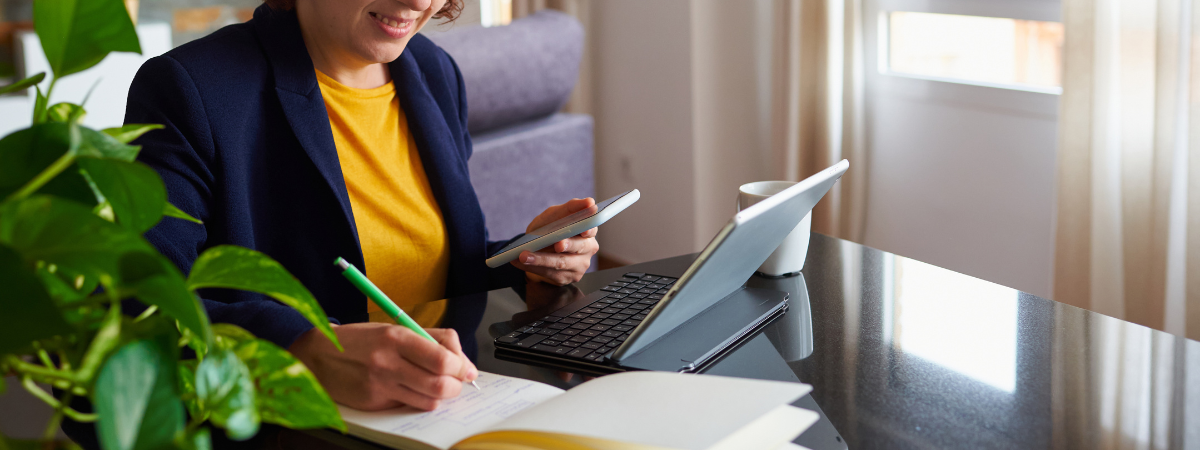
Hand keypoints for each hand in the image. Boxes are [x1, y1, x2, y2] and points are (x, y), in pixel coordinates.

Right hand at [288, 323, 477, 410]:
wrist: (318, 354)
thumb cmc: (360, 341)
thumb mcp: (394, 328)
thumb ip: (431, 341)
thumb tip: (463, 362)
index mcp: (397, 337)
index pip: (443, 358)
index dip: (462, 367)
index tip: (466, 369)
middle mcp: (389, 361)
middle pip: (441, 383)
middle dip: (457, 385)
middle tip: (457, 382)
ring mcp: (380, 384)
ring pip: (429, 400)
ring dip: (441, 396)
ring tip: (437, 386)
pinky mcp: (374, 402)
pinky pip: (409, 406)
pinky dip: (419, 401)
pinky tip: (414, 391)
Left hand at [510, 198, 599, 284]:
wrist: (538, 249)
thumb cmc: (549, 229)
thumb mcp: (554, 215)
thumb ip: (569, 209)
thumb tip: (589, 203)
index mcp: (587, 229)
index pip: (592, 227)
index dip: (589, 227)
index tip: (585, 228)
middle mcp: (588, 247)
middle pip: (579, 246)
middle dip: (568, 244)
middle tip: (558, 244)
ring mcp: (580, 264)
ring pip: (562, 262)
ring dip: (541, 259)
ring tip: (524, 255)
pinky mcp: (569, 277)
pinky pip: (551, 273)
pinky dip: (534, 266)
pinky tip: (521, 261)